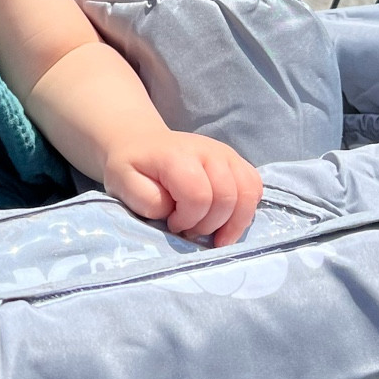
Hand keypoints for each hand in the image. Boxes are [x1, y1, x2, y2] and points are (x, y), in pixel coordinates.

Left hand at [104, 132, 262, 247]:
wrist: (142, 144)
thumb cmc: (132, 168)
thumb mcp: (123, 184)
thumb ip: (146, 200)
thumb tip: (174, 212)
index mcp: (178, 156)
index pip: (199, 196)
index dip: (188, 220)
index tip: (172, 224)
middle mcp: (208, 150)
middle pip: (227, 197)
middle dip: (209, 225)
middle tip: (190, 231)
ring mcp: (226, 154)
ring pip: (248, 193)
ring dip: (233, 222)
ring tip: (214, 234)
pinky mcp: (237, 161)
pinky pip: (255, 188)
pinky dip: (245, 210)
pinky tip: (227, 220)